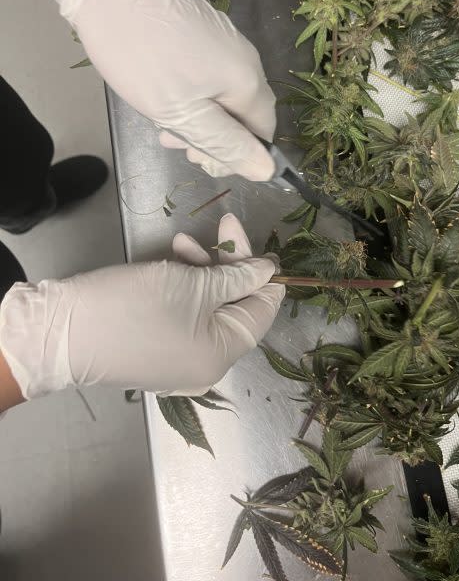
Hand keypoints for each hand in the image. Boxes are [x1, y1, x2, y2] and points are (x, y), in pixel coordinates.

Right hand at [0, 215, 284, 399]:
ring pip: (208, 306)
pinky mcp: (157, 348)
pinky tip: (172, 257)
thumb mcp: (193, 284)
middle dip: (230, 264)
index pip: (262, 312)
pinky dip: (184, 286)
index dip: (266, 276)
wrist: (61, 333)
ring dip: (203, 269)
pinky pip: (185, 315)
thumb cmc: (134, 307)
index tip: (264, 244)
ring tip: (183, 240)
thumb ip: (237, 277)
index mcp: (222, 355)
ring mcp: (180, 359)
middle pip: (235, 306)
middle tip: (224, 223)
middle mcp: (206, 364)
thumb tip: (268, 272)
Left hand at [52, 0, 276, 181]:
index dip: (240, 155)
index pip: (264, 132)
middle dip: (217, 139)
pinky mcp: (206, 33)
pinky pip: (211, 77)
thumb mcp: (183, 114)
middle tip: (178, 146)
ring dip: (201, 120)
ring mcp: (227, 43)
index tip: (203, 161)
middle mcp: (247, 61)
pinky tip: (166, 99)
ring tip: (165, 128)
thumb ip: (226, 144)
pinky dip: (194, 97)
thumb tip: (267, 170)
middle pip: (245, 115)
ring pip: (224, 98)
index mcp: (248, 82)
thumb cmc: (145, 58)